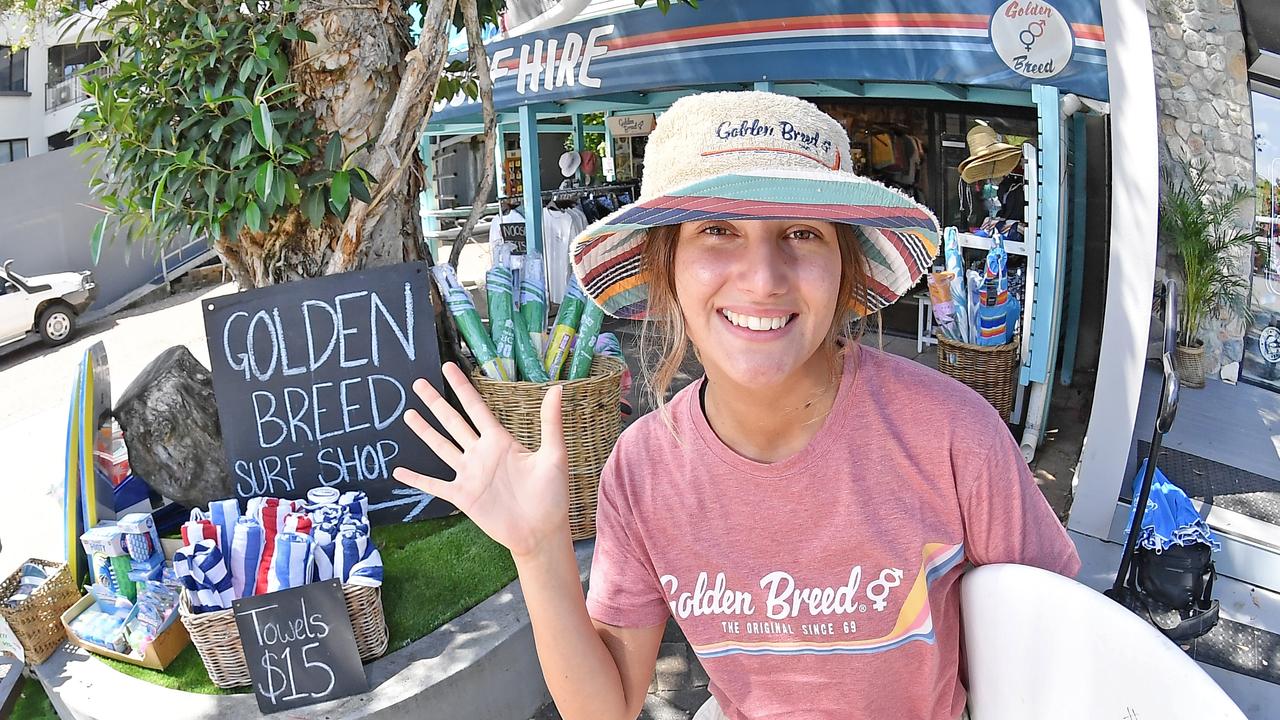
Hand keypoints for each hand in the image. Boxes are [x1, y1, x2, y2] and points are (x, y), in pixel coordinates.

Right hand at [393, 363, 569, 559]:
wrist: (541, 531)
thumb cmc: (552, 494)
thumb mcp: (554, 455)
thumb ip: (551, 423)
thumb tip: (558, 388)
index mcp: (501, 441)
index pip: (476, 408)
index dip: (462, 387)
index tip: (449, 368)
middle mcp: (481, 454)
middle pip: (453, 422)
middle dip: (436, 403)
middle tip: (418, 383)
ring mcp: (470, 475)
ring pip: (441, 447)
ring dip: (425, 432)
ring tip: (408, 414)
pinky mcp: (463, 497)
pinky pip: (435, 485)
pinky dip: (417, 479)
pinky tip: (399, 471)